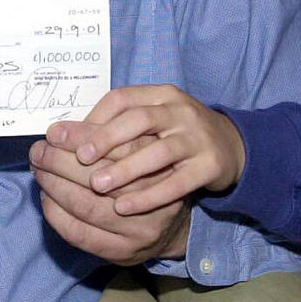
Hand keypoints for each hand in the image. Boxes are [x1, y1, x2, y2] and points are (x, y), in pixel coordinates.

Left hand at [30, 126, 188, 263]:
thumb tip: (61, 131)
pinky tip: (47, 198)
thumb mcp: (137, 148)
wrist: (173, 226)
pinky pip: (80, 234)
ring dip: (53, 186)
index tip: (54, 132)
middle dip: (59, 161)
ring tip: (39, 171)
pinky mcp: (123, 251)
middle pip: (97, 176)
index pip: (115, 146)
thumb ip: (105, 135)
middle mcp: (152, 196)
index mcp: (157, 162)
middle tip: (38, 151)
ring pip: (86, 206)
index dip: (79, 138)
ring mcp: (139, 228)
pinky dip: (57, 214)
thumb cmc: (145, 176)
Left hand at [68, 85, 246, 214]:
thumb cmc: (179, 131)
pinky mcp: (210, 165)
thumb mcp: (154, 116)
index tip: (68, 136)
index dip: (94, 117)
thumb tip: (71, 133)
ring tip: (97, 185)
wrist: (232, 146)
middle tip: (79, 159)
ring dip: (125, 170)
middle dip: (105, 139)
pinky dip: (149, 196)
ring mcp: (197, 137)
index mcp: (161, 94)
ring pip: (158, 152)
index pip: (122, 98)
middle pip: (138, 120)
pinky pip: (178, 183)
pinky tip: (124, 207)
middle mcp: (180, 111)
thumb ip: (120, 121)